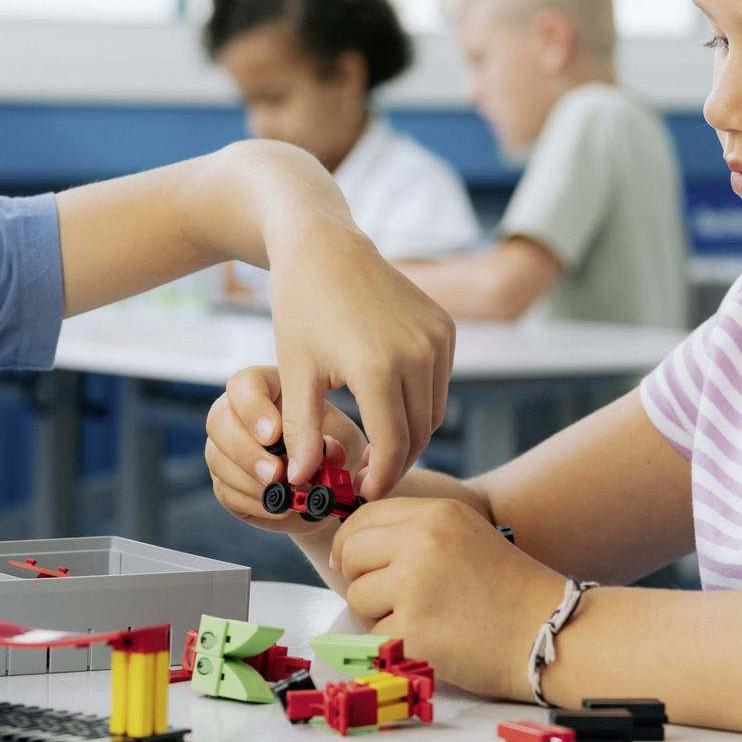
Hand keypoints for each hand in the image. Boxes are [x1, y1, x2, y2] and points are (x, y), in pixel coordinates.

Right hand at [204, 368, 372, 529]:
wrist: (325, 489)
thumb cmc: (332, 451)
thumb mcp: (342, 440)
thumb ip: (332, 440)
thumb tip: (325, 452)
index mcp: (267, 389)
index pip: (244, 385)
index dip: (253, 409)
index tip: (274, 434)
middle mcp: (236, 413)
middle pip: (218, 420)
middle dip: (247, 451)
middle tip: (276, 472)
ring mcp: (223, 448)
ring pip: (216, 458)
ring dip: (251, 481)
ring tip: (284, 494)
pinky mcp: (223, 481)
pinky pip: (224, 490)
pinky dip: (252, 503)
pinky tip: (278, 508)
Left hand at [263, 224, 453, 498]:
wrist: (324, 246)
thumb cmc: (302, 307)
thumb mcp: (296, 372)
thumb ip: (303, 432)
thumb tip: (299, 483)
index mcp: (379, 368)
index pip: (393, 445)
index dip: (380, 478)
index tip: (363, 495)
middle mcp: (418, 353)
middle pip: (419, 433)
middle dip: (396, 463)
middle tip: (369, 478)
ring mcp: (437, 338)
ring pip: (435, 411)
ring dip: (411, 435)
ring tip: (379, 450)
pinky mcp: (445, 327)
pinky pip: (440, 382)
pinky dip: (421, 402)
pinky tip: (391, 408)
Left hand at [330, 496, 568, 699]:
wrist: (548, 632)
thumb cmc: (506, 589)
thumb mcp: (465, 535)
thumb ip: (413, 531)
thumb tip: (349, 546)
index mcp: (436, 515)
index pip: (363, 517)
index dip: (350, 543)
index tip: (353, 563)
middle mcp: (422, 543)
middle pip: (351, 556)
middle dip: (361, 580)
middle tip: (393, 599)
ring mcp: (415, 588)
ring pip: (357, 598)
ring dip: (379, 615)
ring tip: (424, 619)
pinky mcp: (411, 632)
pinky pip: (373, 637)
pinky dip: (395, 645)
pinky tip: (432, 641)